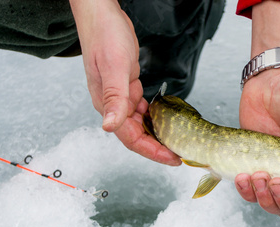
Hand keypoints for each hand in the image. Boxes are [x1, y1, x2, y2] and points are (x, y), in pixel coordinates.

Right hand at [69, 0, 179, 165]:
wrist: (101, 14)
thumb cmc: (103, 35)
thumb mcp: (113, 67)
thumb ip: (113, 98)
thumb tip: (109, 126)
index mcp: (106, 104)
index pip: (130, 137)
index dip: (151, 151)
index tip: (171, 158)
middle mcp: (112, 104)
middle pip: (136, 135)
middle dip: (157, 147)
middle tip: (178, 154)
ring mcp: (119, 96)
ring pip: (139, 123)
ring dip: (156, 134)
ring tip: (175, 141)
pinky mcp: (127, 86)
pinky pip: (141, 108)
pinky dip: (154, 115)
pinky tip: (164, 118)